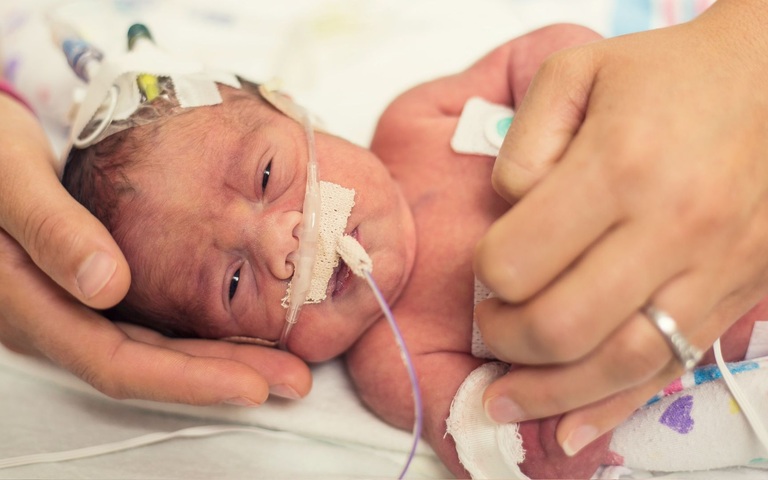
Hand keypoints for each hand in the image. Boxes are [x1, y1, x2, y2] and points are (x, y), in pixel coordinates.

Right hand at [0, 92, 310, 404]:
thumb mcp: (7, 175)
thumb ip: (51, 229)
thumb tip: (106, 286)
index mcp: (28, 304)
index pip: (116, 363)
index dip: (188, 380)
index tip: (252, 384)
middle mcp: (52, 320)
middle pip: (148, 366)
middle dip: (222, 377)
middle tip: (291, 379)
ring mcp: (71, 309)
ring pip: (153, 350)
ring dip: (218, 360)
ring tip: (282, 363)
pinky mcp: (88, 292)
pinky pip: (150, 324)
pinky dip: (198, 330)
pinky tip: (241, 326)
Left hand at [474, 0, 767, 454]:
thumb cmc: (668, 76)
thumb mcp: (576, 74)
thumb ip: (523, 144)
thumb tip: (507, 213)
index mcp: (619, 166)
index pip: (519, 259)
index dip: (486, 275)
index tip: (487, 267)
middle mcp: (669, 227)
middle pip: (562, 324)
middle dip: (507, 339)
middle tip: (491, 326)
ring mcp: (710, 269)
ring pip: (618, 363)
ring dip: (549, 394)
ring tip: (503, 402)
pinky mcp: (734, 294)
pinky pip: (670, 369)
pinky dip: (615, 408)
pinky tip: (571, 432)